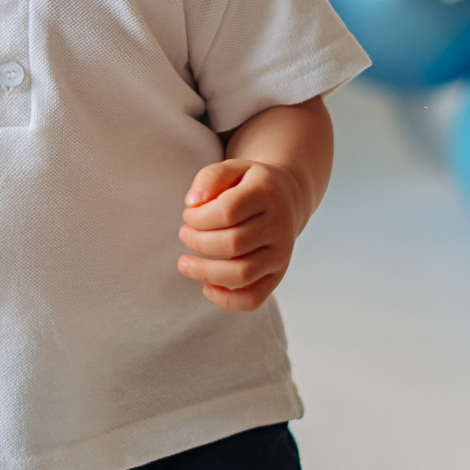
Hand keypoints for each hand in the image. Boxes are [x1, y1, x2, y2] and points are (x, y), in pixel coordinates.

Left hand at [177, 159, 301, 311]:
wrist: (285, 198)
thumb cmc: (248, 184)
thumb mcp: (231, 168)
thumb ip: (209, 177)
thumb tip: (192, 202)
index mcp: (266, 194)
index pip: (228, 211)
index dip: (199, 217)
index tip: (188, 215)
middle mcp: (279, 226)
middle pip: (233, 244)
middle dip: (198, 242)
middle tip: (184, 234)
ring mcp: (281, 254)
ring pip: (242, 273)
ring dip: (205, 272)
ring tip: (185, 263)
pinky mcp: (277, 275)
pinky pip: (254, 299)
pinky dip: (227, 301)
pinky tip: (207, 288)